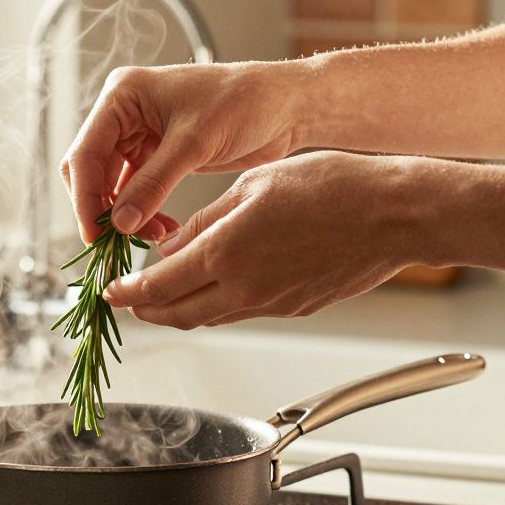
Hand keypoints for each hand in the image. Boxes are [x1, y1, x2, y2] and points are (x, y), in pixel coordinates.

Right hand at [60, 62, 308, 241]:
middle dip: (102, 209)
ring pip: (110, 186)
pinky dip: (143, 214)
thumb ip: (153, 183)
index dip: (85, 197)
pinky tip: (161, 229)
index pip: (85, 153)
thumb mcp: (194, 143)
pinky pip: (134, 192)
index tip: (96, 234)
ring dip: (125, 215)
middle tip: (118, 243)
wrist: (285, 106)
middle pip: (90, 171)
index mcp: (123, 95)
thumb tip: (120, 223)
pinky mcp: (157, 157)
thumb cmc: (244, 103)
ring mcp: (138, 136)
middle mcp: (124, 114)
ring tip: (151, 236)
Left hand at [103, 151, 434, 327]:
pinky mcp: (293, 310)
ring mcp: (271, 305)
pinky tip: (217, 283)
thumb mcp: (253, 185)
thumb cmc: (334, 187)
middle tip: (129, 298)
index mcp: (226, 254)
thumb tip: (172, 246)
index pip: (156, 288)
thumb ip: (205, 221)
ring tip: (166, 291)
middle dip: (145, 310)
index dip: (126, 293)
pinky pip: (241, 312)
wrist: (395, 215)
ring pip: (208, 318)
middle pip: (176, 316)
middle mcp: (244, 289)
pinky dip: (217, 304)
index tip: (109, 291)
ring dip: (180, 309)